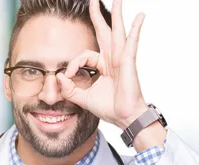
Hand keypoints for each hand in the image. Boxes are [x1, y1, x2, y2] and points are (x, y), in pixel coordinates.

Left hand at [57, 0, 148, 128]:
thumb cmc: (109, 108)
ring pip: (117, 31)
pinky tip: (140, 16)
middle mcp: (113, 59)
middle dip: (98, 14)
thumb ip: (69, 89)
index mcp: (104, 65)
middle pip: (104, 31)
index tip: (69, 76)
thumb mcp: (83, 98)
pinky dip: (136, 29)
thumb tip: (58, 76)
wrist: (124, 117)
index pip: (85, 55)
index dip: (74, 63)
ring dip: (117, 13)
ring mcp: (122, 58)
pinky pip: (131, 42)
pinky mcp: (128, 62)